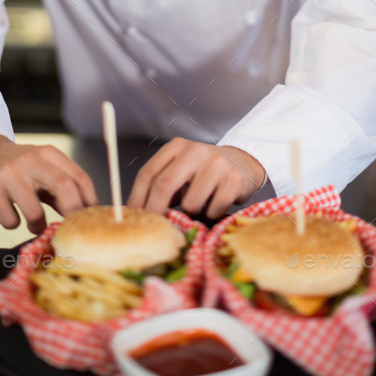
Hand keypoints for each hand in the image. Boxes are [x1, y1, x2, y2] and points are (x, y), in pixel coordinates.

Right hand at [0, 134, 97, 232]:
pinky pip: (9, 219)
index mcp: (49, 154)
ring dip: (38, 226)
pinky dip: (13, 224)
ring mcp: (10, 172)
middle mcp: (31, 160)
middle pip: (64, 188)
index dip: (88, 201)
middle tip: (67, 228)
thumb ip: (60, 187)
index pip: (79, 178)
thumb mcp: (42, 168)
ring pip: (34, 211)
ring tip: (35, 225)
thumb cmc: (17, 165)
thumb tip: (82, 213)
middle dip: (71, 214)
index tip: (87, 217)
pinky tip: (11, 215)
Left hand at [127, 138, 265, 218]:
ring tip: (199, 207)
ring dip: (191, 214)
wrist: (242, 162)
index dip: (137, 198)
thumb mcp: (180, 170)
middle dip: (155, 211)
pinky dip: (211, 214)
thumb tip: (139, 214)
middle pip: (164, 185)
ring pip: (191, 203)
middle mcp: (194, 150)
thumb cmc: (204, 171)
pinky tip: (216, 204)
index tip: (133, 217)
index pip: (148, 173)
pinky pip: (213, 209)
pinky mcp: (234, 178)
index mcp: (176, 147)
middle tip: (154, 228)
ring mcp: (216, 163)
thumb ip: (162, 185)